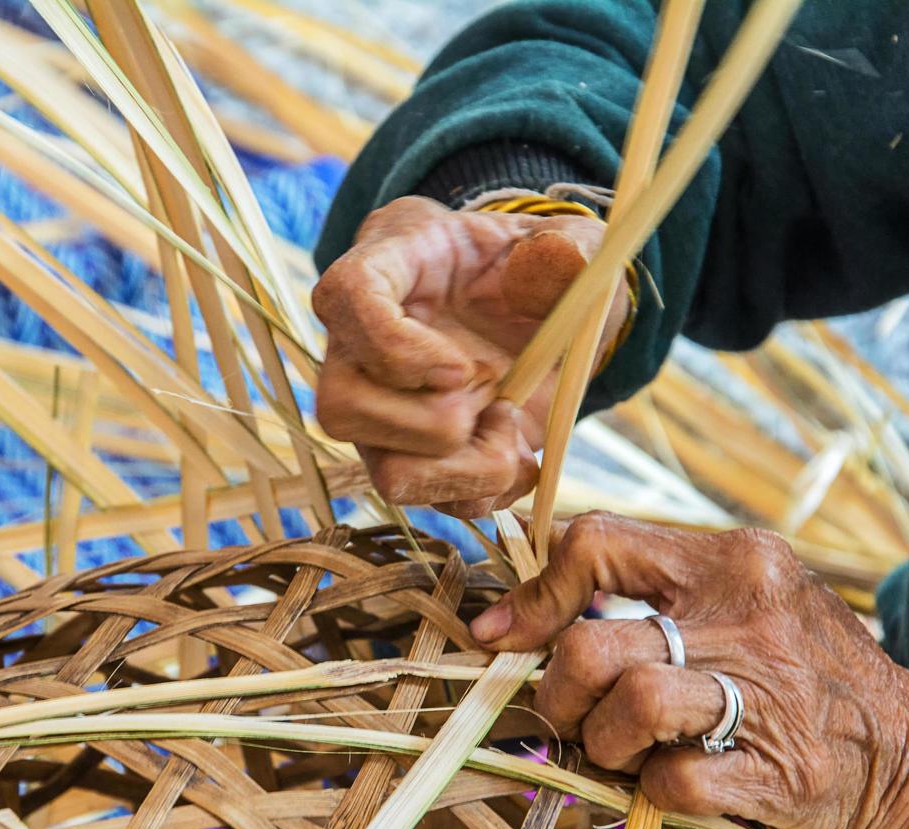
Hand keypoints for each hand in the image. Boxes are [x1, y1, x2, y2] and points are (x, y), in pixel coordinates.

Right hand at [313, 197, 626, 517]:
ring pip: (385, 472)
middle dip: (437, 422)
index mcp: (384, 269)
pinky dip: (486, 489)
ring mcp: (377, 412)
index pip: (343, 299)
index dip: (395, 347)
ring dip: (466, 468)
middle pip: (343, 408)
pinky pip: (430, 502)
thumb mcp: (565, 246)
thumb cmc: (530, 269)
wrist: (530, 314)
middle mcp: (358, 349)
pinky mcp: (408, 457)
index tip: (463, 367)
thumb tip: (556, 258)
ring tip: (508, 424)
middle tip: (491, 388)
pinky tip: (515, 450)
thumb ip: (566, 247)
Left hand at [470, 512, 908, 828]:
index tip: (502, 636)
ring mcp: (767, 697)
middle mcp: (749, 618)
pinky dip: (650, 791)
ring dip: (600, 744)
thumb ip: (637, 591)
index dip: (533, 596)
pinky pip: (671, 783)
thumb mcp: (734, 597)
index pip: (596, 543)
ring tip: (618, 751)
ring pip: (628, 707)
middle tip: (567, 716)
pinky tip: (668, 783)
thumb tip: (503, 620)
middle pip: (592, 644)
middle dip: (557, 694)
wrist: (903, 750)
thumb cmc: (791, 666)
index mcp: (732, 561)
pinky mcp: (778, 775)